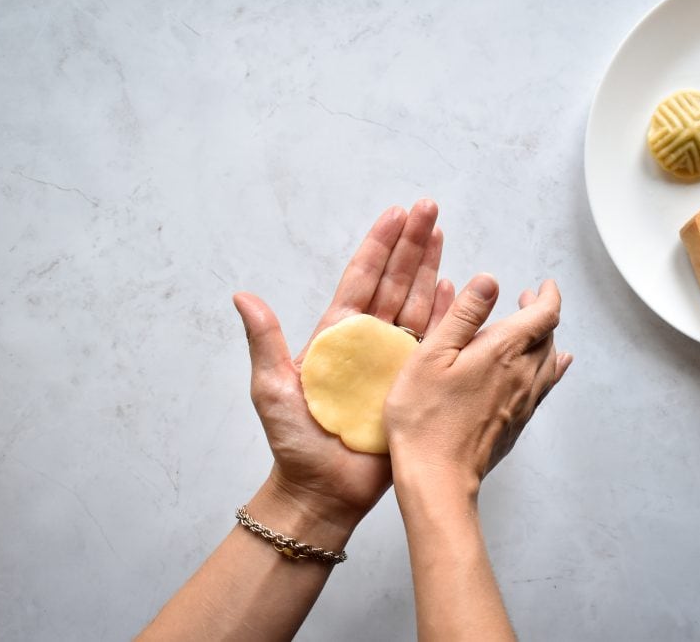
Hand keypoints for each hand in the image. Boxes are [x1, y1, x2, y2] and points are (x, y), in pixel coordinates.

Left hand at [233, 200, 454, 529]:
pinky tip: (457, 287)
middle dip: (412, 244)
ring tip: (443, 233)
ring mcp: (395, 361)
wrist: (323, 491)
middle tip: (429, 208)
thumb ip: (265, 341)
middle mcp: (369, 342)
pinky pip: (436, 342)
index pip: (362, 279)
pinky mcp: (416, 384)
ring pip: (419, 304)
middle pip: (396, 282)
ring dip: (432, 268)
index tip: (395, 214)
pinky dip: (449, 314)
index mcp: (337, 336)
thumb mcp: (272, 388)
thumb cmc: (294, 442)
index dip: (380, 246)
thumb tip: (242, 295)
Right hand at [383, 274, 570, 499]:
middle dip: (541, 313)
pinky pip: (544, 387)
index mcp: (504, 352)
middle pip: (548, 336)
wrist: (438, 478)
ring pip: (549, 361)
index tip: (543, 285)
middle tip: (526, 300)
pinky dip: (549, 368)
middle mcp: (523, 375)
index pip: (545, 315)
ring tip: (533, 330)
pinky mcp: (518, 423)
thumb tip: (490, 281)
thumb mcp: (431, 355)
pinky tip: (549, 369)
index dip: (548, 296)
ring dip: (544, 340)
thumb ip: (463, 315)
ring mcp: (524, 402)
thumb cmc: (424, 418)